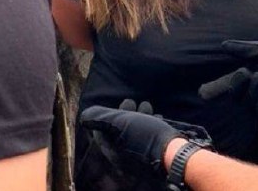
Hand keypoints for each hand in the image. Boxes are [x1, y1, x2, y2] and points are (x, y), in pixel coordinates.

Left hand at [80, 101, 211, 173]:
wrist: (173, 153)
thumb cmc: (143, 135)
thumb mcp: (118, 122)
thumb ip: (99, 117)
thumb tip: (84, 115)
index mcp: (112, 151)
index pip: (100, 134)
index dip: (103, 117)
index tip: (111, 104)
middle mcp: (124, 157)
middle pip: (119, 133)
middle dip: (124, 113)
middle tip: (131, 101)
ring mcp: (139, 157)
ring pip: (135, 133)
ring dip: (139, 116)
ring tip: (146, 105)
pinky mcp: (154, 154)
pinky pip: (148, 138)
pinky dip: (150, 124)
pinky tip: (157, 117)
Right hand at [198, 40, 257, 122]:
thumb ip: (243, 49)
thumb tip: (223, 45)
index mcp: (246, 79)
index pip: (227, 85)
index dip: (214, 89)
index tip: (202, 92)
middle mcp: (251, 93)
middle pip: (234, 96)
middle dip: (236, 86)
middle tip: (245, 72)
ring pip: (247, 105)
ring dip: (251, 91)